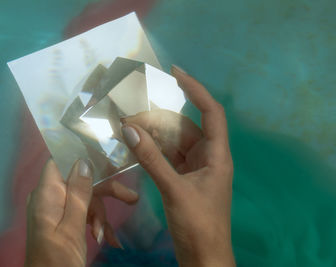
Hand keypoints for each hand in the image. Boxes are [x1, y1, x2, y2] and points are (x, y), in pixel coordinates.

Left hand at [25, 159, 138, 266]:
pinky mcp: (63, 221)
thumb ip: (78, 193)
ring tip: (107, 237)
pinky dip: (95, 224)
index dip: (82, 154)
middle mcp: (49, 197)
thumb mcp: (72, 226)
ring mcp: (56, 209)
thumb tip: (83, 161)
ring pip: (85, 198)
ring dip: (100, 215)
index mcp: (46, 194)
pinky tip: (108, 239)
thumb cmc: (58, 258)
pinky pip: (82, 213)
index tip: (107, 156)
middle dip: (105, 192)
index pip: (60, 160)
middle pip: (80, 180)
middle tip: (131, 199)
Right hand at [121, 65, 234, 266]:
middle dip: (160, 118)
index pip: (211, 112)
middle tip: (132, 113)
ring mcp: (196, 168)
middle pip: (185, 126)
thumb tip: (129, 129)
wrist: (203, 258)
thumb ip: (152, 159)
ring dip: (154, 135)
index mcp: (217, 155)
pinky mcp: (184, 179)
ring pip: (174, 142)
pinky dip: (153, 150)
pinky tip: (136, 145)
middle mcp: (208, 156)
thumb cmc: (198, 224)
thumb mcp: (174, 189)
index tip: (175, 73)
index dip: (196, 90)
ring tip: (129, 126)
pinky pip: (168, 157)